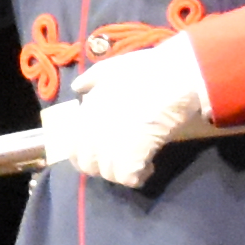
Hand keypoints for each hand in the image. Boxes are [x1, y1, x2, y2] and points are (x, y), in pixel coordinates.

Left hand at [40, 37, 216, 192]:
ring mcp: (110, 145)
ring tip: (140, 162)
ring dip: (123, 171)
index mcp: (86, 111)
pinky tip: (150, 166)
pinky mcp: (130, 157)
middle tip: (123, 160)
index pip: (73, 147)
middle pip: (88, 165)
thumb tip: (78, 87)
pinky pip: (128, 178)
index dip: (88, 154)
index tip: (104, 152)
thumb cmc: (146, 69)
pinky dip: (139, 176)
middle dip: (104, 167)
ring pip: (109, 173)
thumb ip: (91, 79)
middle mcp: (93, 130)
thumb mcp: (112, 67)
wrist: (172, 78)